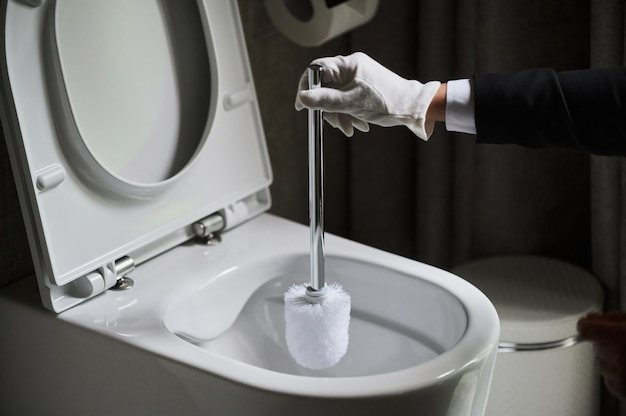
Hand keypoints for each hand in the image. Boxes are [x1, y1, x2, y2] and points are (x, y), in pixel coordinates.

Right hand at [295, 52, 440, 139]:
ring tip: (350, 128)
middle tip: (335, 124)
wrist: (412, 109)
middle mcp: (351, 69)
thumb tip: (302, 98)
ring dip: (340, 115)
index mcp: (347, 64)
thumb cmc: (386, 102)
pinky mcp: (362, 90)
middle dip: (329, 109)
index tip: (301, 106)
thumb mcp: (350, 103)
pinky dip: (349, 114)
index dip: (306, 88)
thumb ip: (324, 100)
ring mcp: (357, 79)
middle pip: (326, 88)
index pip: (316, 71)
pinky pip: (347, 102)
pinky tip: (357, 125)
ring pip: (336, 98)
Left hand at [578, 311, 625, 399]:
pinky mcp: (622, 390)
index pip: (585, 328)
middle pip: (595, 346)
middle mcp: (618, 356)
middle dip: (605, 342)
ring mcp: (619, 375)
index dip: (589, 325)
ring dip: (610, 359)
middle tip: (624, 341)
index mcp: (620, 336)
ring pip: (600, 363)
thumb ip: (613, 319)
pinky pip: (609, 379)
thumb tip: (593, 318)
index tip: (592, 325)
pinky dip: (617, 375)